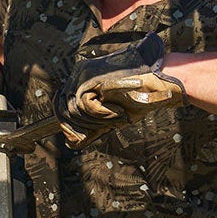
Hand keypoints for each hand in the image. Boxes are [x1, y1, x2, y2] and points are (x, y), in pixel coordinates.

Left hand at [57, 33, 184, 141]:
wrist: (157, 85)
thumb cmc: (137, 100)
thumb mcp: (109, 117)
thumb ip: (90, 126)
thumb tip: (70, 143)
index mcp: (80, 82)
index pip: (59, 106)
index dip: (66, 126)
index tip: (76, 137)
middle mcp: (78, 76)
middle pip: (63, 111)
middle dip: (84, 125)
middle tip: (108, 121)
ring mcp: (83, 74)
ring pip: (74, 109)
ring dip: (97, 119)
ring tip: (116, 112)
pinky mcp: (92, 76)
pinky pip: (86, 104)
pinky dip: (102, 112)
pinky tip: (116, 107)